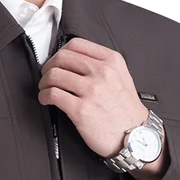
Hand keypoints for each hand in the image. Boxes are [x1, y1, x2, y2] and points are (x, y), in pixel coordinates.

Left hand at [38, 37, 150, 157]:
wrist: (135, 135)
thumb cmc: (126, 110)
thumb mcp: (121, 77)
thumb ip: (102, 64)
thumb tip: (74, 60)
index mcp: (111, 61)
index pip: (76, 44)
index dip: (60, 52)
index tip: (57, 61)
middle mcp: (102, 73)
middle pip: (62, 58)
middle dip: (49, 66)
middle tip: (47, 75)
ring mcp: (91, 90)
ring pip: (54, 75)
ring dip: (44, 82)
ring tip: (45, 88)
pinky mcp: (81, 109)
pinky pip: (52, 94)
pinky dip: (43, 96)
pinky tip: (46, 99)